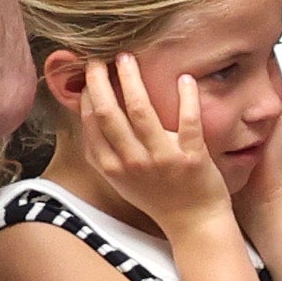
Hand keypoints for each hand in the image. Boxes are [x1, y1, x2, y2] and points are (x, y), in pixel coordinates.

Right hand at [58, 53, 235, 235]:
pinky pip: (188, 121)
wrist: (194, 223)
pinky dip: (186, 97)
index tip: (88, 73)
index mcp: (112, 167)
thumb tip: (88, 112)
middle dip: (100, 80)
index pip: (91, 123)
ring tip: (126, 57)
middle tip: (99, 58)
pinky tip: (184, 78)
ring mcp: (162, 160)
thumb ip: (103, 151)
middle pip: (109, 112)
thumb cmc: (156, 197)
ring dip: (131, 79)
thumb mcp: (121, 179)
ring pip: (141, 111)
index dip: (87, 94)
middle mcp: (132, 162)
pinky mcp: (192, 158)